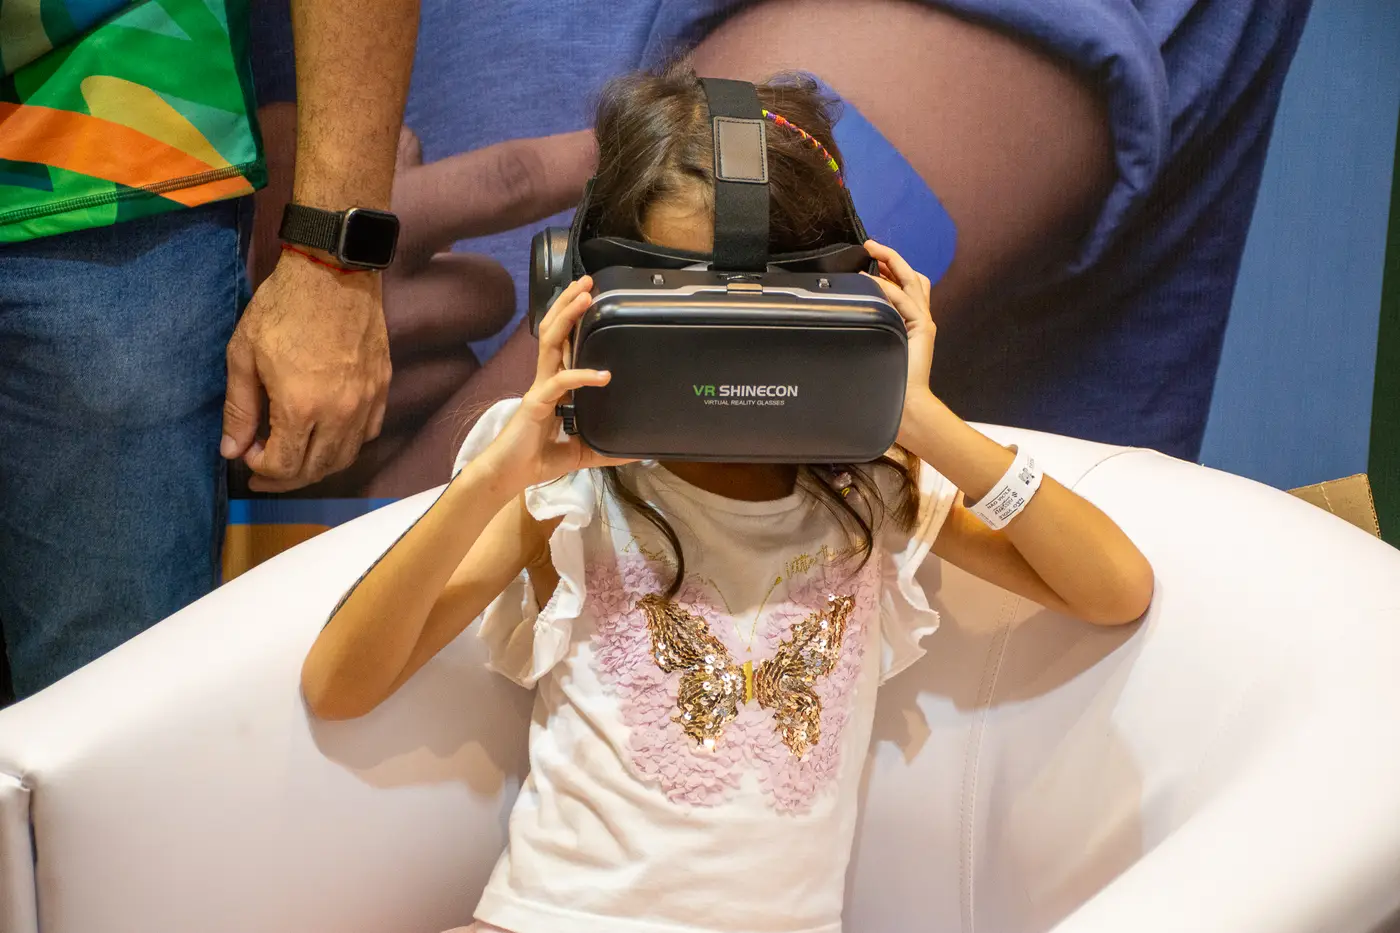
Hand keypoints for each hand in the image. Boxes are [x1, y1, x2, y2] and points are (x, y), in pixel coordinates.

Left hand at [222, 253, 391, 492]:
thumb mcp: (244, 355)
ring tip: (295, 457)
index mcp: (301, 407)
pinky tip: (326, 434)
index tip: (247, 453)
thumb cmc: (282, 307)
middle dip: (286, 477)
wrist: (334, 272)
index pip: (285, 466)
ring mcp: (366, 402)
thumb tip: (232, 450)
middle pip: (316, 470)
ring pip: (345, 457)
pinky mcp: (381, 389)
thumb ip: (239, 409)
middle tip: (265, 469)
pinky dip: (345, 445)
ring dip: (317, 466)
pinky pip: (367, 434)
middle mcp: (340, 413)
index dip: (262, 469)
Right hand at [480, 276, 633, 488]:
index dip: (574, 319)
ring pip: (550, 342)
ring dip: (567, 317)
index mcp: (554, 385)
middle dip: (568, 304)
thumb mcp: (583, 452)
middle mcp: (545, 380)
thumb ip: (609, 448)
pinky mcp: (536, 403)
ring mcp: (539, 388)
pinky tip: (603, 375)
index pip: (563, 343)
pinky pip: (560, 383)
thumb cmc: (538, 459)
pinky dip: (582, 376)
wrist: (509, 477)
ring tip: (584, 296)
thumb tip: (642, 451)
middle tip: (587, 281)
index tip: (591, 298)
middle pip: (553, 331)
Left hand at [862, 239, 937, 445]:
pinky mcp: (923, 328)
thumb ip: (866, 328)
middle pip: (912, 276)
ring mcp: (923, 321)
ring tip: (872, 252)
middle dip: (892, 258)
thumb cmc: (888, 382)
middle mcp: (920, 316)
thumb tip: (843, 314)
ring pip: (912, 281)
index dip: (891, 268)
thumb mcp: (872, 348)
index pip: (906, 285)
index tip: (870, 257)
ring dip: (892, 263)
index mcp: (911, 320)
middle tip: (871, 245)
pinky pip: (905, 301)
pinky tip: (872, 282)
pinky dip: (889, 289)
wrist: (906, 405)